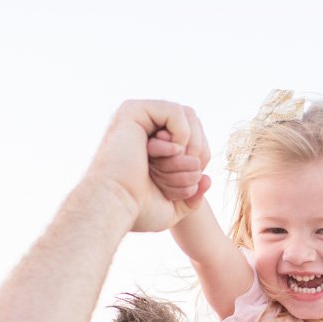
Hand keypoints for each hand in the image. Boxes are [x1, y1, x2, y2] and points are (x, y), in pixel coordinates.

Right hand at [91, 101, 210, 233]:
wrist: (115, 206)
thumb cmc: (137, 211)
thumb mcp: (172, 207)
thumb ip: (190, 196)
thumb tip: (207, 179)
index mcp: (150, 147)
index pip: (194, 138)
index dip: (202, 159)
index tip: (191, 183)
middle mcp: (143, 129)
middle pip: (194, 125)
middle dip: (199, 152)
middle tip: (189, 173)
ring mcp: (137, 118)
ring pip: (187, 116)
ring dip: (192, 144)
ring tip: (177, 163)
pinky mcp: (132, 110)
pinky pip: (176, 111)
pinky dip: (183, 133)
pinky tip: (172, 150)